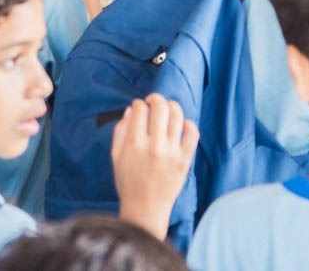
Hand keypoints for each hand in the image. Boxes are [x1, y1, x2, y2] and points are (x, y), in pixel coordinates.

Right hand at [112, 93, 198, 238]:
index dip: (139, 104)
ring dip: (172, 106)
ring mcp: (172, 152)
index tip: (139, 106)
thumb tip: (131, 110)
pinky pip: (192, 133)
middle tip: (153, 102)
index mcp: (134, 143)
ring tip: (168, 109)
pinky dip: (188, 124)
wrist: (145, 209)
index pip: (140, 109)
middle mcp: (155, 145)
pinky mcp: (185, 160)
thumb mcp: (116, 157)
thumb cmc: (128, 183)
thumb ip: (120, 131)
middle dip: (155, 98)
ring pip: (177, 115)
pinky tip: (181, 125)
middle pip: (160, 107)